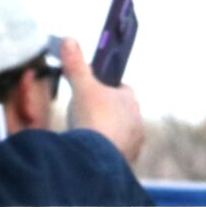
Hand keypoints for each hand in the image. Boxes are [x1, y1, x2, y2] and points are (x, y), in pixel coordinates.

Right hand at [62, 48, 143, 164]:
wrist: (96, 160)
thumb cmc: (93, 118)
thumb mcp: (81, 86)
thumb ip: (76, 65)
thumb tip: (68, 41)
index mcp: (131, 102)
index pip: (123, 89)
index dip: (107, 88)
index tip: (93, 89)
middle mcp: (137, 124)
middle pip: (121, 113)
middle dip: (106, 112)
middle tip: (87, 113)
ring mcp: (133, 146)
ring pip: (119, 135)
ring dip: (106, 134)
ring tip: (87, 135)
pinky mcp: (124, 166)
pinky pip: (114, 155)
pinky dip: (104, 153)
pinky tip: (90, 153)